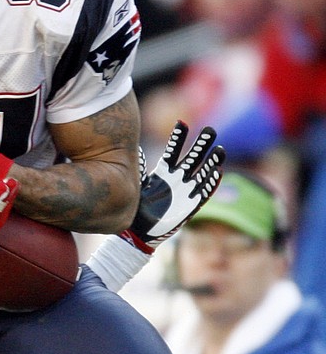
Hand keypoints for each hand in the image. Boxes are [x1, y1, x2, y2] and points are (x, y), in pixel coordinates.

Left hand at [121, 121, 224, 253]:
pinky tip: (218, 172)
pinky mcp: (190, 206)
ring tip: (219, 149)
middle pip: (192, 158)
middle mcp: (177, 179)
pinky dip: (210, 183)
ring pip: (201, 173)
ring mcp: (185, 191)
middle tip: (210, 130)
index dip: (178, 138)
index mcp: (163, 172)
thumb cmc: (137, 206)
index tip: (182, 122)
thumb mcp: (136, 183)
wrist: (139, 230)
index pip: (173, 151)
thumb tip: (133, 150)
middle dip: (201, 145)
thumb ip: (138, 167)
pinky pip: (203, 193)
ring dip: (211, 162)